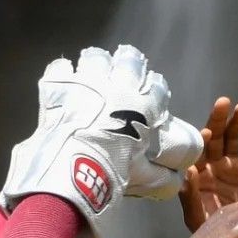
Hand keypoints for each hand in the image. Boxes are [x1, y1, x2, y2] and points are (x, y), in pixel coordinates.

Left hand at [0, 45, 202, 237]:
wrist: (72, 167)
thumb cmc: (114, 169)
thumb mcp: (143, 177)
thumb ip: (161, 176)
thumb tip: (178, 180)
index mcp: (143, 104)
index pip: (157, 86)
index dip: (155, 91)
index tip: (151, 98)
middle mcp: (118, 84)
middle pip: (130, 60)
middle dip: (130, 65)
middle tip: (123, 78)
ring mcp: (87, 80)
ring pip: (96, 57)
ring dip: (98, 64)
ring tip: (94, 75)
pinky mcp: (59, 83)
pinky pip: (62, 67)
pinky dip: (64, 73)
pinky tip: (65, 80)